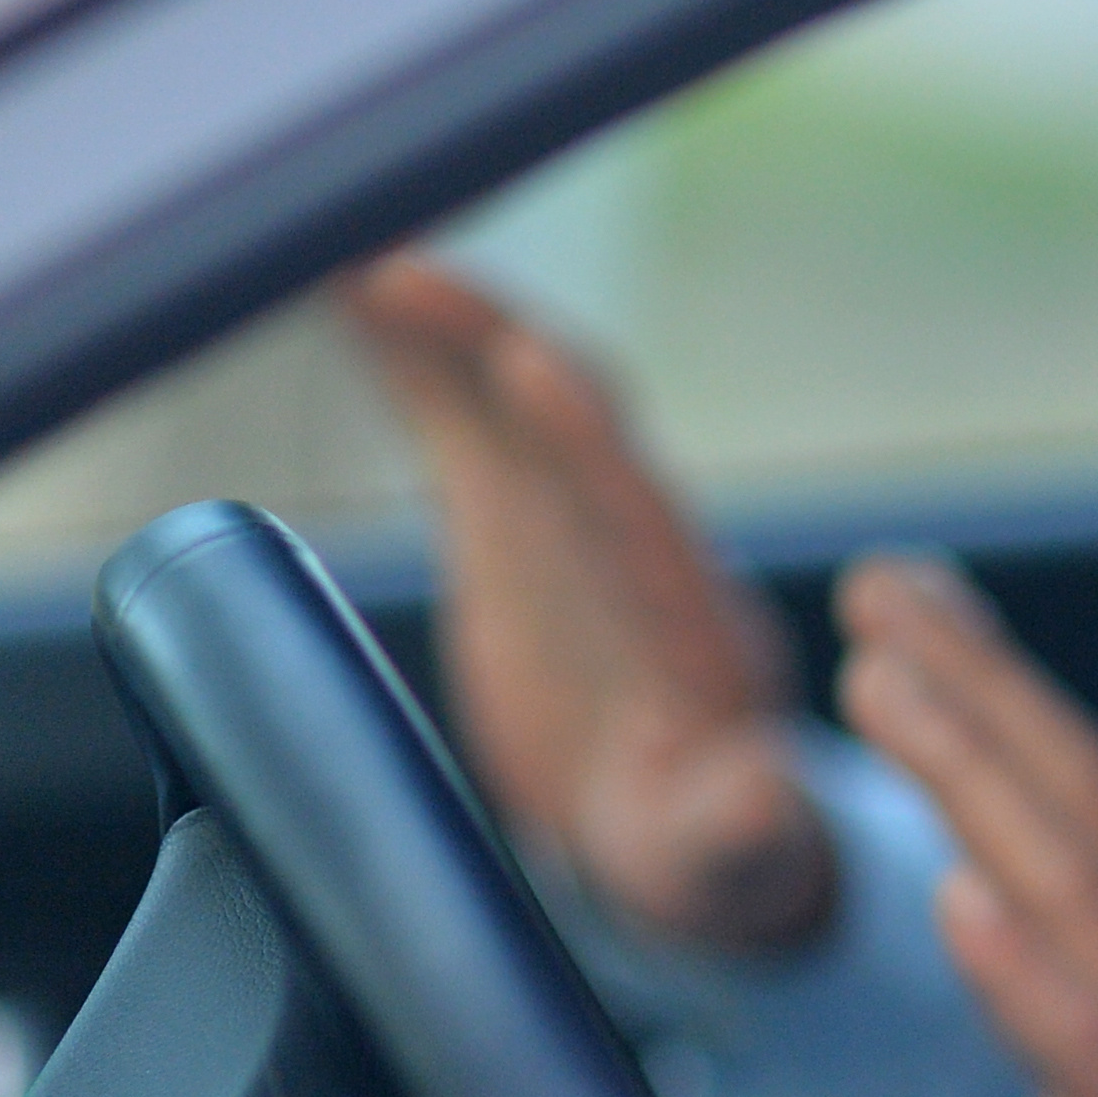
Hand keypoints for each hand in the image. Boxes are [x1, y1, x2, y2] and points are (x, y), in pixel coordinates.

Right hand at [341, 255, 839, 952]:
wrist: (685, 830)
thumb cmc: (713, 851)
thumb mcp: (727, 849)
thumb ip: (740, 822)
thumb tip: (763, 802)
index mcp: (687, 620)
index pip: (634, 512)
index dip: (581, 440)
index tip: (531, 364)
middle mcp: (633, 541)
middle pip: (562, 416)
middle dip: (488, 339)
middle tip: (395, 269)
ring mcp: (570, 516)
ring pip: (502, 390)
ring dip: (435, 319)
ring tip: (337, 245)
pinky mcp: (514, 515)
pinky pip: (457, 411)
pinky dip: (404, 348)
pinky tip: (333, 275)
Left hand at [833, 555, 1097, 1096]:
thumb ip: (1065, 997)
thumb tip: (990, 901)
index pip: (1068, 792)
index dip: (991, 685)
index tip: (913, 602)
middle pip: (1062, 793)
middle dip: (966, 676)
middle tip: (875, 581)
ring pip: (1059, 880)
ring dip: (968, 770)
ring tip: (878, 681)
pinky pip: (1077, 1040)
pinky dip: (1017, 965)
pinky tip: (954, 901)